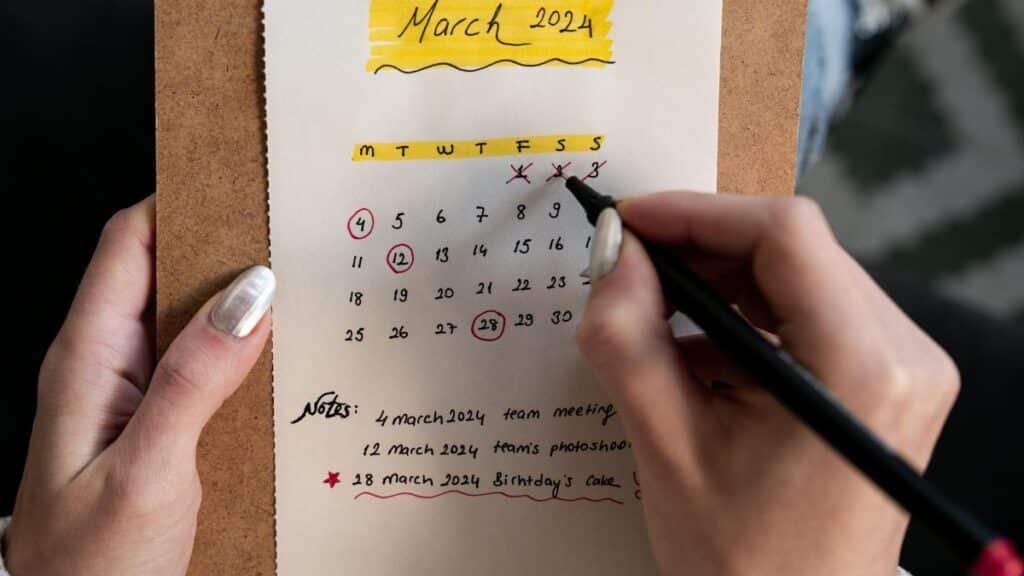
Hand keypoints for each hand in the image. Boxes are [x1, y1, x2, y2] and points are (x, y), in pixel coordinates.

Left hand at [4, 196, 274, 574]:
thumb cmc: (91, 565)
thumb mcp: (148, 469)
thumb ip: (195, 378)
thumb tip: (251, 293)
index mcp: (87, 357)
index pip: (130, 242)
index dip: (184, 200)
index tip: (247, 184)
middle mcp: (108, 363)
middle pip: (165, 270)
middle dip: (226, 245)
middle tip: (294, 234)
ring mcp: (133, 393)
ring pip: (190, 318)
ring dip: (241, 302)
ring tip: (302, 291)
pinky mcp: (159, 423)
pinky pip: (203, 364)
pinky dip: (242, 350)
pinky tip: (280, 358)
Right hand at [578, 193, 958, 575]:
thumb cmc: (742, 561)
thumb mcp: (666, 446)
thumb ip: (628, 340)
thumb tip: (614, 258)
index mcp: (861, 367)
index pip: (784, 234)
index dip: (697, 212)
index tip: (634, 223)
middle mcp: (903, 356)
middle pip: (795, 250)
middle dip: (704, 247)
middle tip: (632, 266)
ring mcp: (902, 369)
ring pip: (800, 278)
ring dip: (722, 284)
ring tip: (656, 313)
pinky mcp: (885, 384)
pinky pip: (811, 316)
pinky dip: (748, 319)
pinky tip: (695, 352)